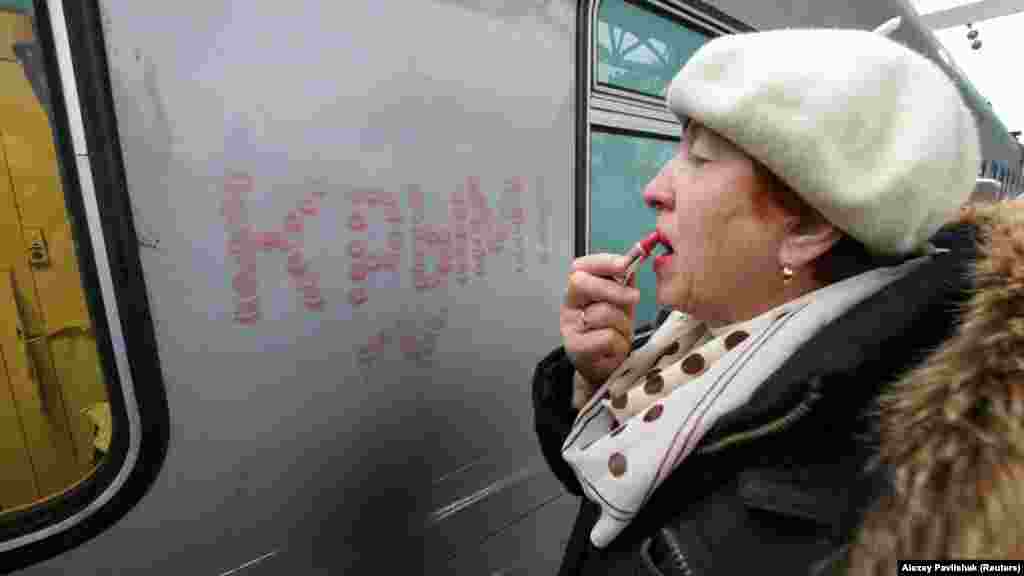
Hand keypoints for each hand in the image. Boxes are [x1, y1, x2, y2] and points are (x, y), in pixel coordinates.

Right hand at [560, 254, 639, 390]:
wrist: (604, 366)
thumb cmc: (612, 330)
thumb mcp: (621, 302)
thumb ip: (624, 282)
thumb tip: (633, 260)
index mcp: (579, 289)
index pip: (581, 266)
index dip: (602, 262)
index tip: (624, 263)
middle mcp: (569, 305)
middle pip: (582, 283)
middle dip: (613, 289)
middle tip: (635, 297)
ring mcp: (569, 326)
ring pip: (602, 312)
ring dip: (622, 324)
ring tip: (621, 332)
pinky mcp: (575, 347)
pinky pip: (605, 337)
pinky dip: (619, 343)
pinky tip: (615, 348)